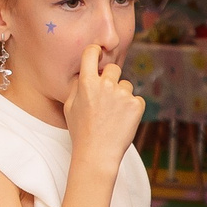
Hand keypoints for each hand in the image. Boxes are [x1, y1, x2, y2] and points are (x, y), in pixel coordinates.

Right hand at [63, 42, 145, 170]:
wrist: (97, 153)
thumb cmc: (81, 132)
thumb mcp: (69, 107)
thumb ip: (77, 86)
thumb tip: (84, 73)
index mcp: (86, 82)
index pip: (91, 53)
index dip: (95, 52)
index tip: (98, 54)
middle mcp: (105, 85)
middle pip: (114, 68)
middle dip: (111, 78)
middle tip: (107, 97)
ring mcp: (122, 94)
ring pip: (126, 85)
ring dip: (122, 96)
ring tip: (113, 115)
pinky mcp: (136, 105)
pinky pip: (137, 99)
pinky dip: (132, 108)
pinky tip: (123, 121)